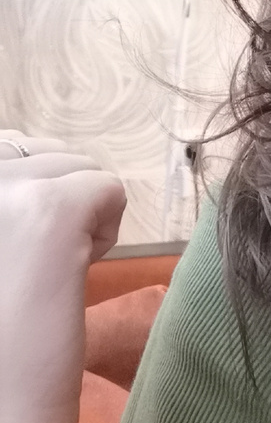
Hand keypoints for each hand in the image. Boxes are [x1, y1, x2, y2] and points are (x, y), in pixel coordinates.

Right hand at [0, 131, 126, 422]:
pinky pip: (108, 186)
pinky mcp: (49, 211)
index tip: (18, 246)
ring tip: (46, 275)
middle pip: (43, 153)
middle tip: (34, 267)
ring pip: (77, 167)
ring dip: (80, 215)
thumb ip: (5, 203)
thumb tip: (35, 154)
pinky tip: (77, 273)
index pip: (7, 147)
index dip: (28, 190)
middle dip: (57, 201)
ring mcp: (3, 191)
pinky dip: (107, 226)